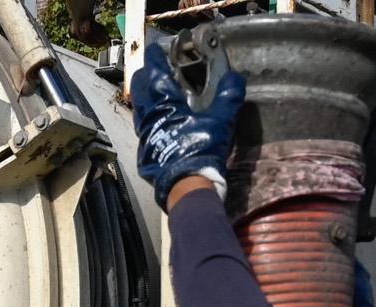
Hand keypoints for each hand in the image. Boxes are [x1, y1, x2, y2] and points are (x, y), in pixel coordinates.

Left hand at [133, 40, 245, 203]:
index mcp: (164, 103)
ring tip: (158, 96)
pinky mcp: (145, 153)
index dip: (155, 57)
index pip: (154, 71)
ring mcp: (144, 136)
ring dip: (146, 98)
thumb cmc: (201, 151)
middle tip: (156, 70)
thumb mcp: (221, 122)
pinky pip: (143, 130)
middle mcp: (149, 116)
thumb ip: (228, 97)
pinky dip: (150, 121)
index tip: (157, 49)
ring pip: (139, 109)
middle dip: (145, 75)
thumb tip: (236, 78)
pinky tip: (160, 125)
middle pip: (139, 87)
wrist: (187, 187)